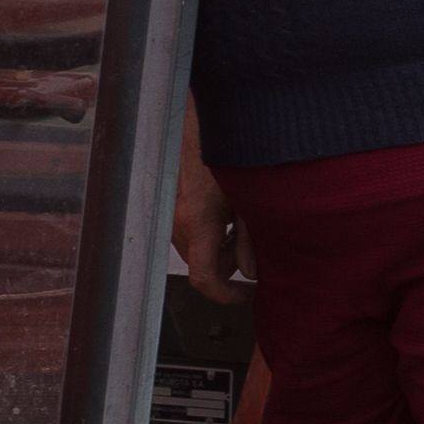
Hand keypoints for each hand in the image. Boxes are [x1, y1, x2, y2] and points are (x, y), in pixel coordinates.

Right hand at [172, 149, 250, 298]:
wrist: (205, 127)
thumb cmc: (230, 157)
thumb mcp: (249, 202)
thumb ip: (250, 241)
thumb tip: (251, 273)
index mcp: (199, 223)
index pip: (205, 278)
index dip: (225, 295)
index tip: (244, 296)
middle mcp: (179, 223)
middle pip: (203, 265)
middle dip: (228, 262)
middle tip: (250, 240)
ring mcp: (172, 215)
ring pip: (197, 250)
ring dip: (220, 246)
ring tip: (240, 218)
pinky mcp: (172, 207)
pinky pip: (191, 233)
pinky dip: (210, 231)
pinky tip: (227, 210)